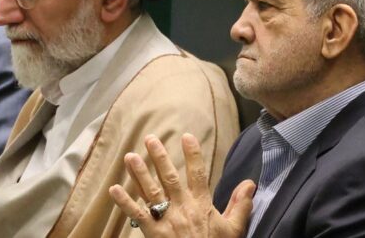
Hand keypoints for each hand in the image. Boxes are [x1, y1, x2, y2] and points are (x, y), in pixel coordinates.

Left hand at [108, 133, 255, 237]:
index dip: (192, 155)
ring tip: (130, 157)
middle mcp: (182, 208)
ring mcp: (166, 220)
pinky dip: (124, 202)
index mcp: (201, 205)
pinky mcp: (153, 232)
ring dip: (139, 174)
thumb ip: (240, 205)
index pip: (198, 175)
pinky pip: (136, 215)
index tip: (186, 136)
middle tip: (150, 138)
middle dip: (159, 157)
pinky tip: (114, 189)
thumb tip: (250, 183)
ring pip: (151, 192)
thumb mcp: (233, 230)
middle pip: (169, 178)